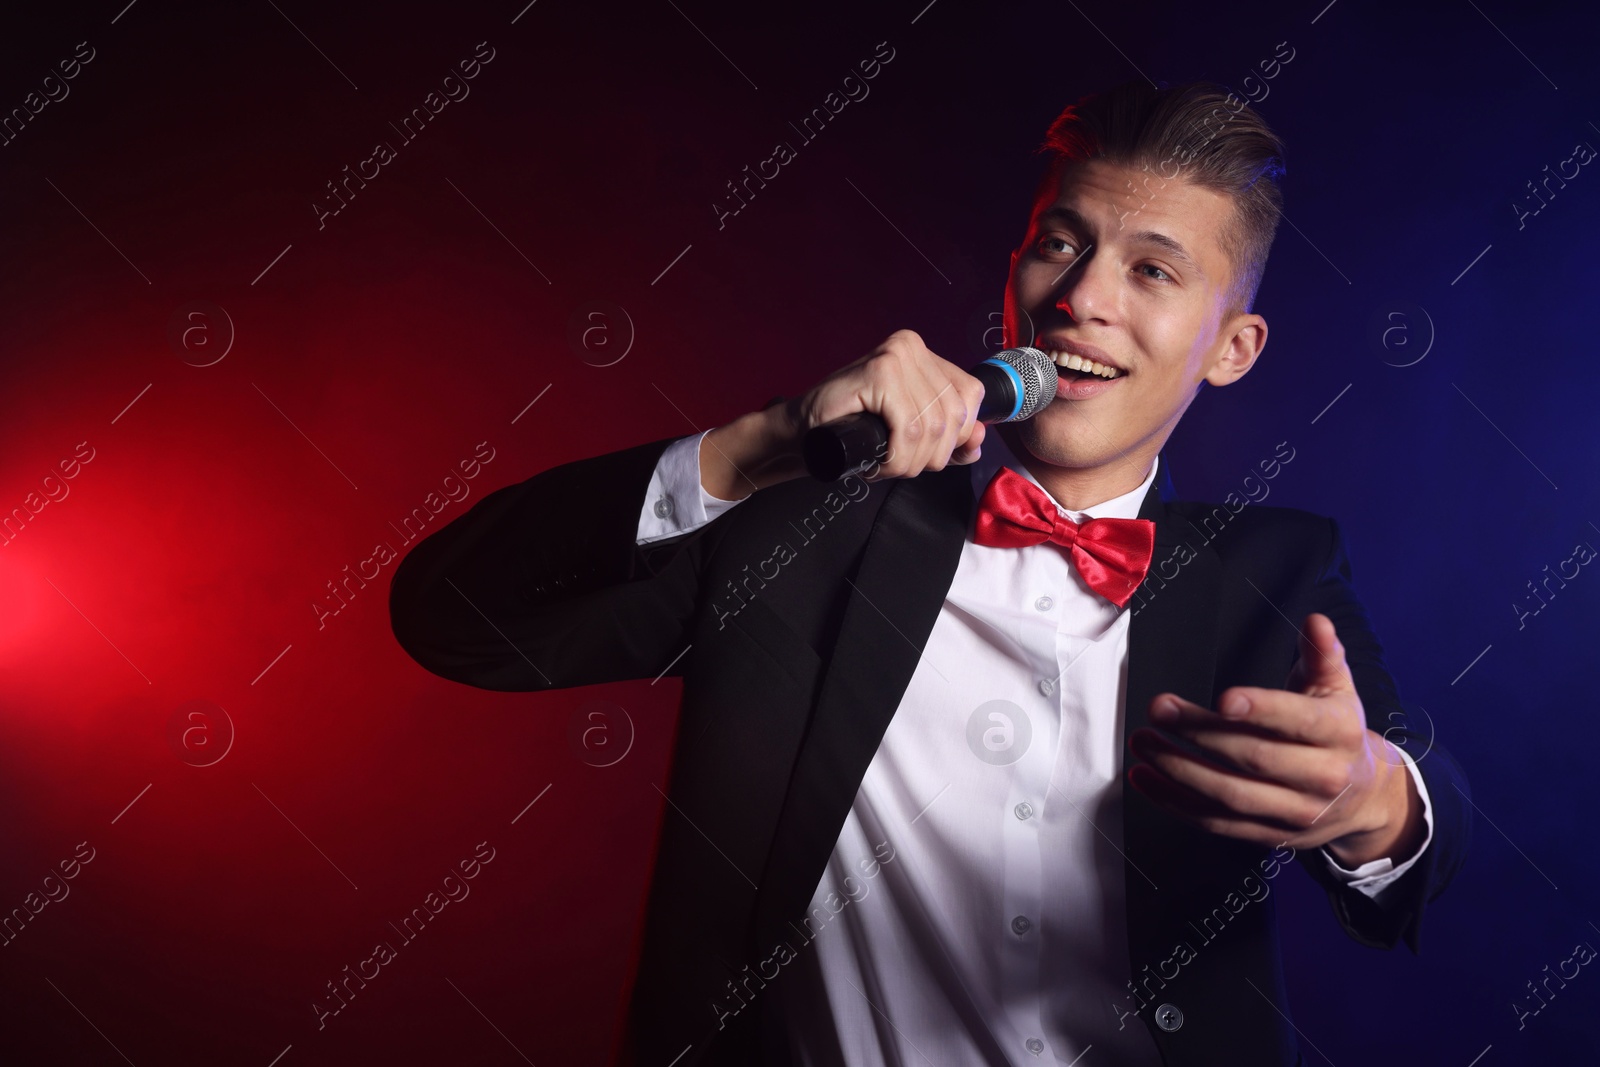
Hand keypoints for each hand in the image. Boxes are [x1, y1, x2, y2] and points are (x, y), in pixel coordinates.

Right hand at [699, 330, 986, 498]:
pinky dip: (896, 458)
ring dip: (910, 462)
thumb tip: (979, 443)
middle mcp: (912, 347)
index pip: (971, 395)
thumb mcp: (909, 430)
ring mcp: (895, 358)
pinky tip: (878, 462)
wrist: (799, 434)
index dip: (961, 434)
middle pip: (954, 415)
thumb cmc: (851, 430)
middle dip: (933, 455)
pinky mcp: (879, 375)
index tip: (936, 455)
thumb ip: (947, 434)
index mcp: (923, 353)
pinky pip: (908, 431)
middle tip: (902, 465)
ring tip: (886, 465)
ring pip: (931, 428)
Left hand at [1127, 612, 1425, 866]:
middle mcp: (1323, 777)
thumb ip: (1322, 654)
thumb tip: (1316, 622)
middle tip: (1160, 709)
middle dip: (1201, 732)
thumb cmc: (1338, 732)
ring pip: (1230, 795)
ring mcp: (1296, 812)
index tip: (1223, 699)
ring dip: (1178, 769)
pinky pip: (1217, 822)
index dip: (1261, 710)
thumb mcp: (1338, 690)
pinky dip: (1175, 802)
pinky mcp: (1271, 835)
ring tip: (1143, 742)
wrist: (1365, 798)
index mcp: (1340, 733)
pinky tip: (1146, 778)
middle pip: (1254, 758)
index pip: (1300, 721)